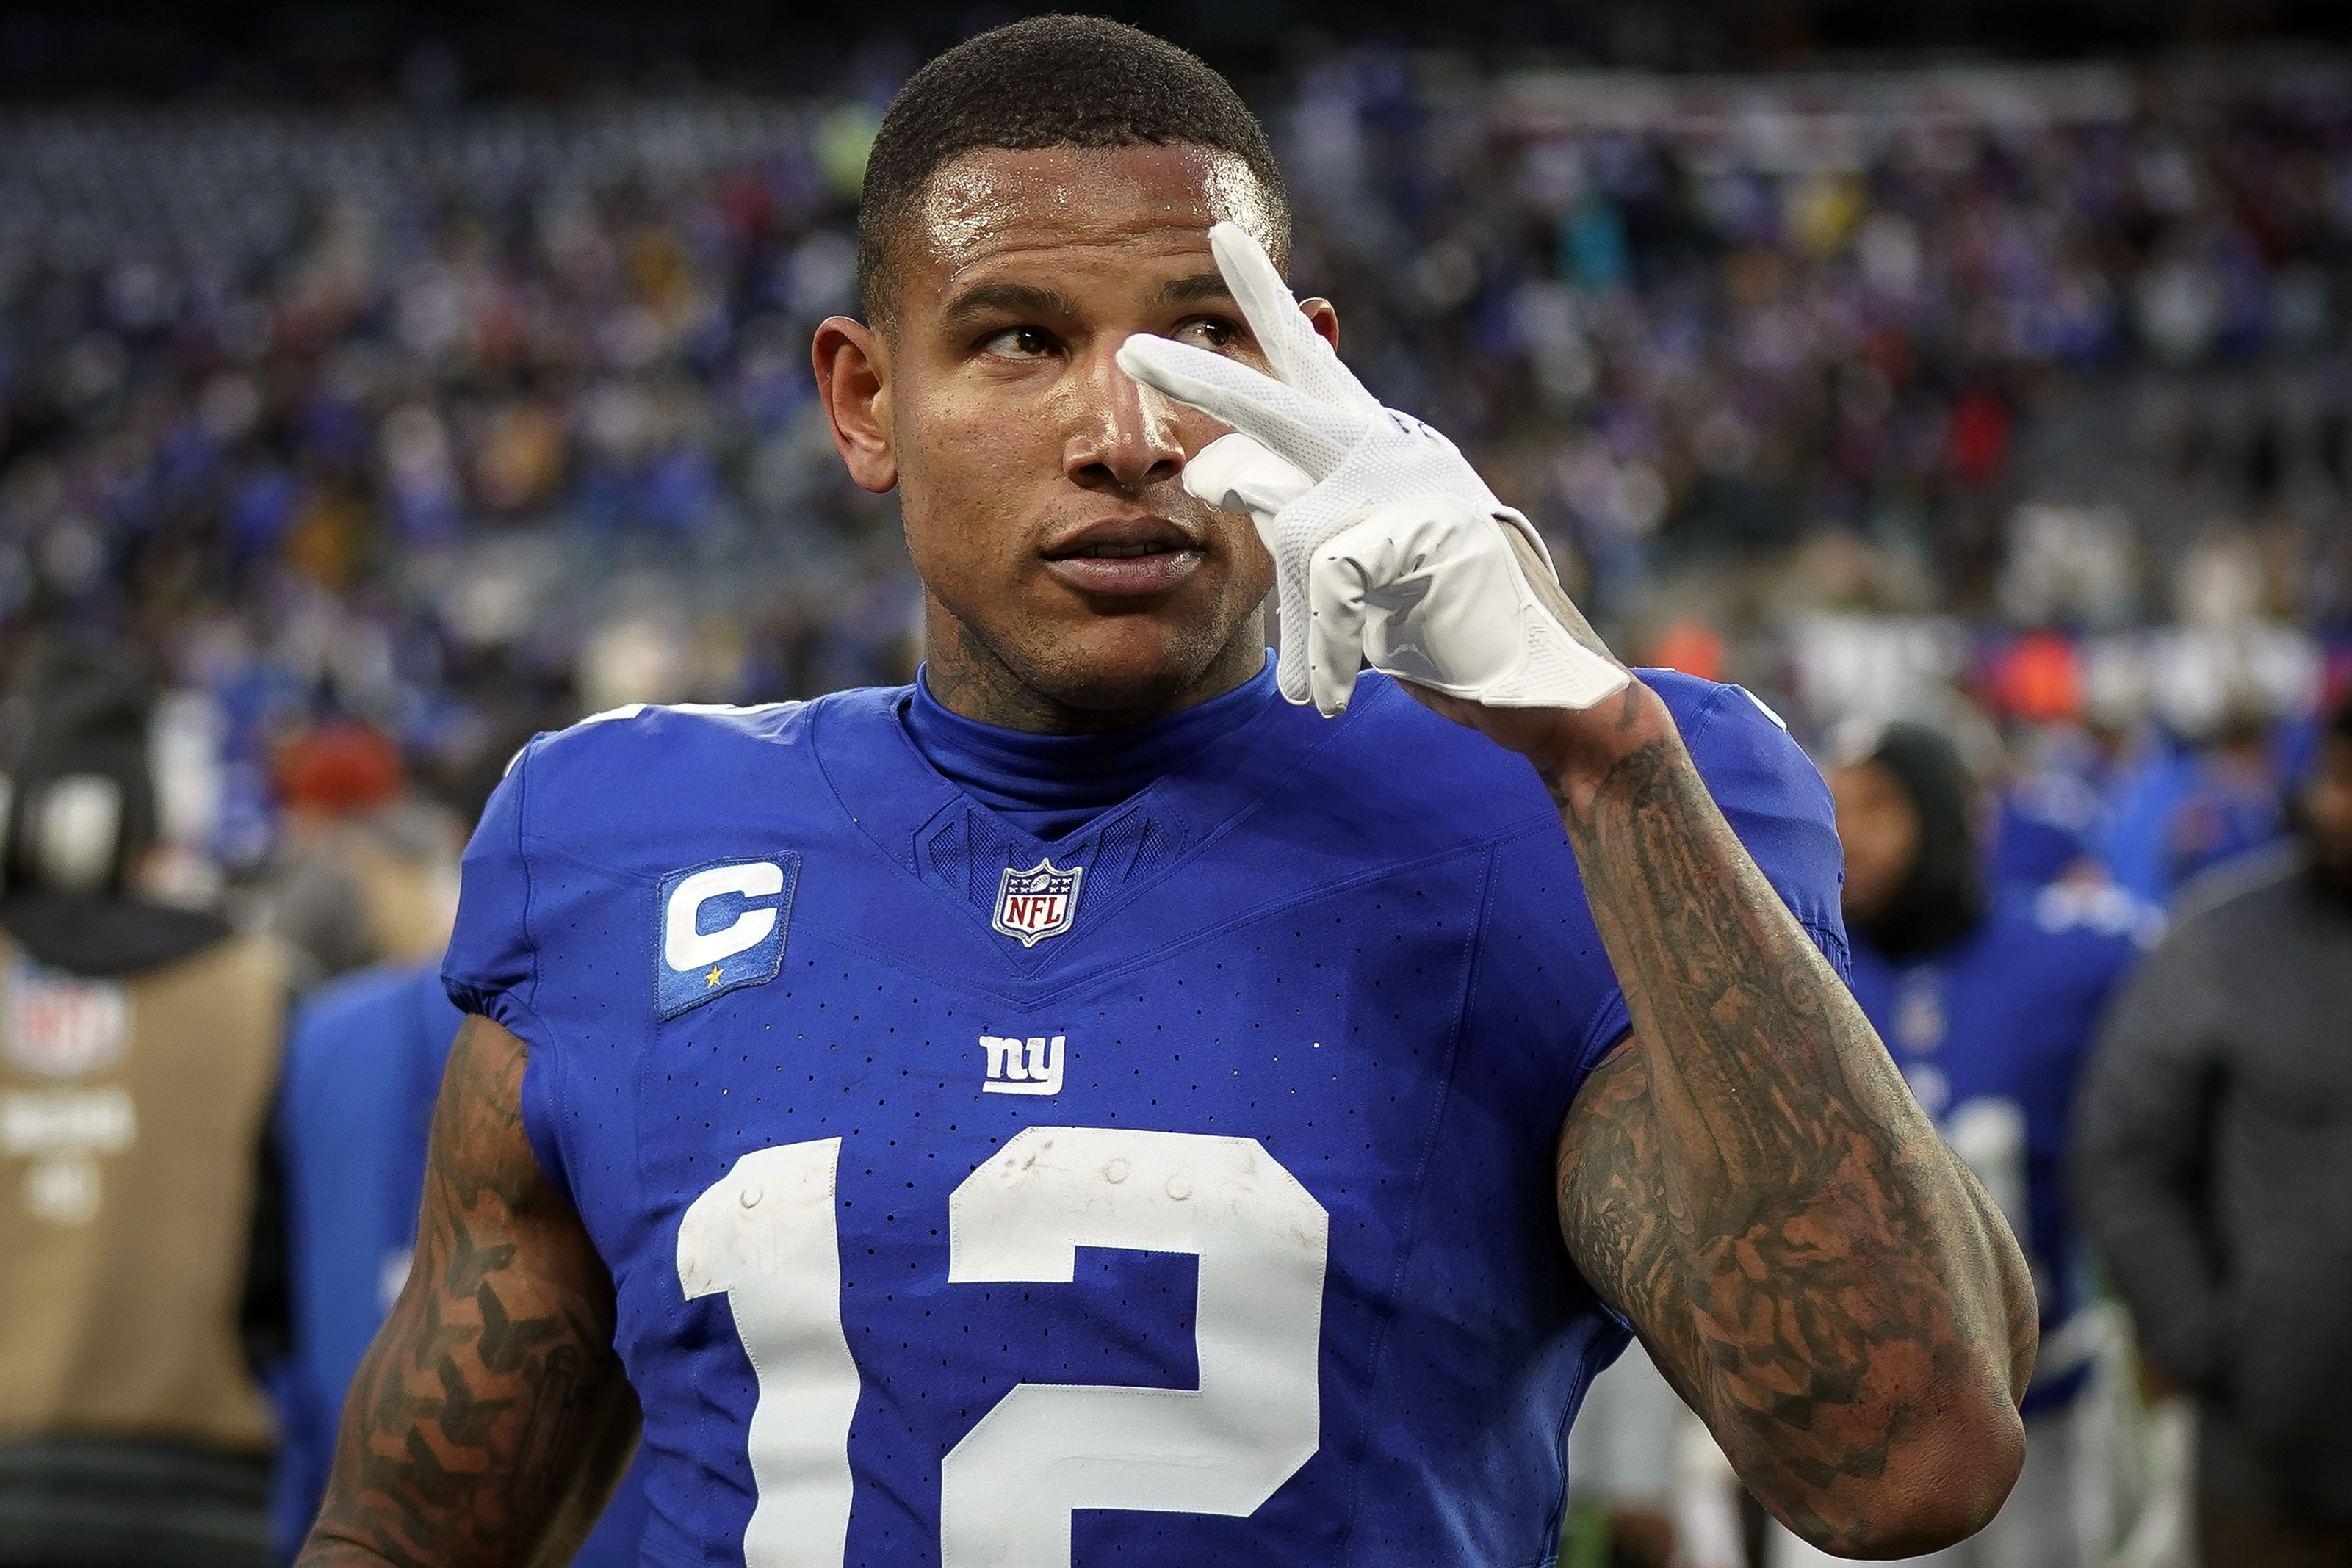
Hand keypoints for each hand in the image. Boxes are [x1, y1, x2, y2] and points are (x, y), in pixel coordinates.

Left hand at [1115, 223, 1627, 717]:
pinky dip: (1321, 651)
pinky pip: (1325, 587)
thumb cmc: (1429, 614)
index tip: (1221, 235)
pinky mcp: (1413, 533)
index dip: (1265, 298)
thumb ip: (1285, 505)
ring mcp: (1404, 485)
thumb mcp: (1343, 556)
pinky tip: (1328, 696)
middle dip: (1200, 379)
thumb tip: (1201, 472)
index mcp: (1370, 444)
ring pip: (1291, 525)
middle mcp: (1386, 448)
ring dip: (1298, 621)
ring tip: (1310, 682)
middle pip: (1274, 404)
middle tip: (1131, 351)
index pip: (1311, 358)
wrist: (1529, 673)